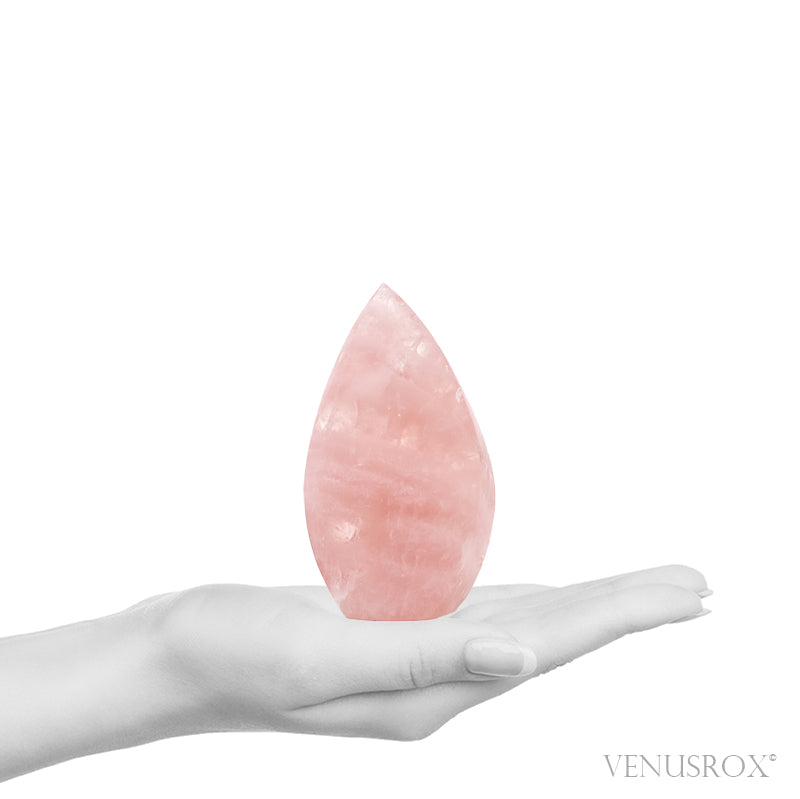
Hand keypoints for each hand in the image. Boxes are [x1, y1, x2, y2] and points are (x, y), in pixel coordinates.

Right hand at [152, 564, 710, 741]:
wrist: (184, 650)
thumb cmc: (238, 653)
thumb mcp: (324, 660)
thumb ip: (423, 659)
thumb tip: (522, 662)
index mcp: (432, 689)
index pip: (552, 644)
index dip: (623, 614)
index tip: (689, 595)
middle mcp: (438, 676)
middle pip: (556, 635)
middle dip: (628, 607)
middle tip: (696, 586)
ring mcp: (417, 652)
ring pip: (526, 621)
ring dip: (588, 601)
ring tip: (642, 591)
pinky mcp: (394, 627)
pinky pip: (481, 608)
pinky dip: (532, 596)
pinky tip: (549, 595)